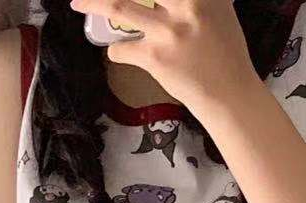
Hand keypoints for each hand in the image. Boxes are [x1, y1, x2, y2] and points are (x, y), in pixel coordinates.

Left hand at [69, 0, 257, 111]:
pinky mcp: (155, 58)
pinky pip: (121, 49)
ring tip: (77, 2)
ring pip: (119, 6)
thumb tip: (169, 0)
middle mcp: (185, 5)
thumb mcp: (217, 9)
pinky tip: (122, 52)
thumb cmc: (224, 50)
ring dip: (93, 3)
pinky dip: (116, 50)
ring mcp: (167, 31)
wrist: (228, 91)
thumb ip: (193, 0)